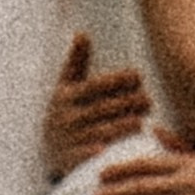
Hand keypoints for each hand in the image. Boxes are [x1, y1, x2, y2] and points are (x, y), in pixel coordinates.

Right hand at [44, 32, 150, 179]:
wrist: (46, 152)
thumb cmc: (64, 113)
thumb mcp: (66, 87)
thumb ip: (76, 62)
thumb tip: (81, 33)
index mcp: (66, 96)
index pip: (95, 85)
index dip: (117, 79)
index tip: (138, 76)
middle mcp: (66, 117)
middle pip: (102, 108)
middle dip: (127, 103)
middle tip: (149, 100)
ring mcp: (69, 140)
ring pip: (101, 131)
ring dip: (123, 126)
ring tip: (143, 121)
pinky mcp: (71, 161)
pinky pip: (90, 156)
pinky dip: (105, 151)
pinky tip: (123, 148)